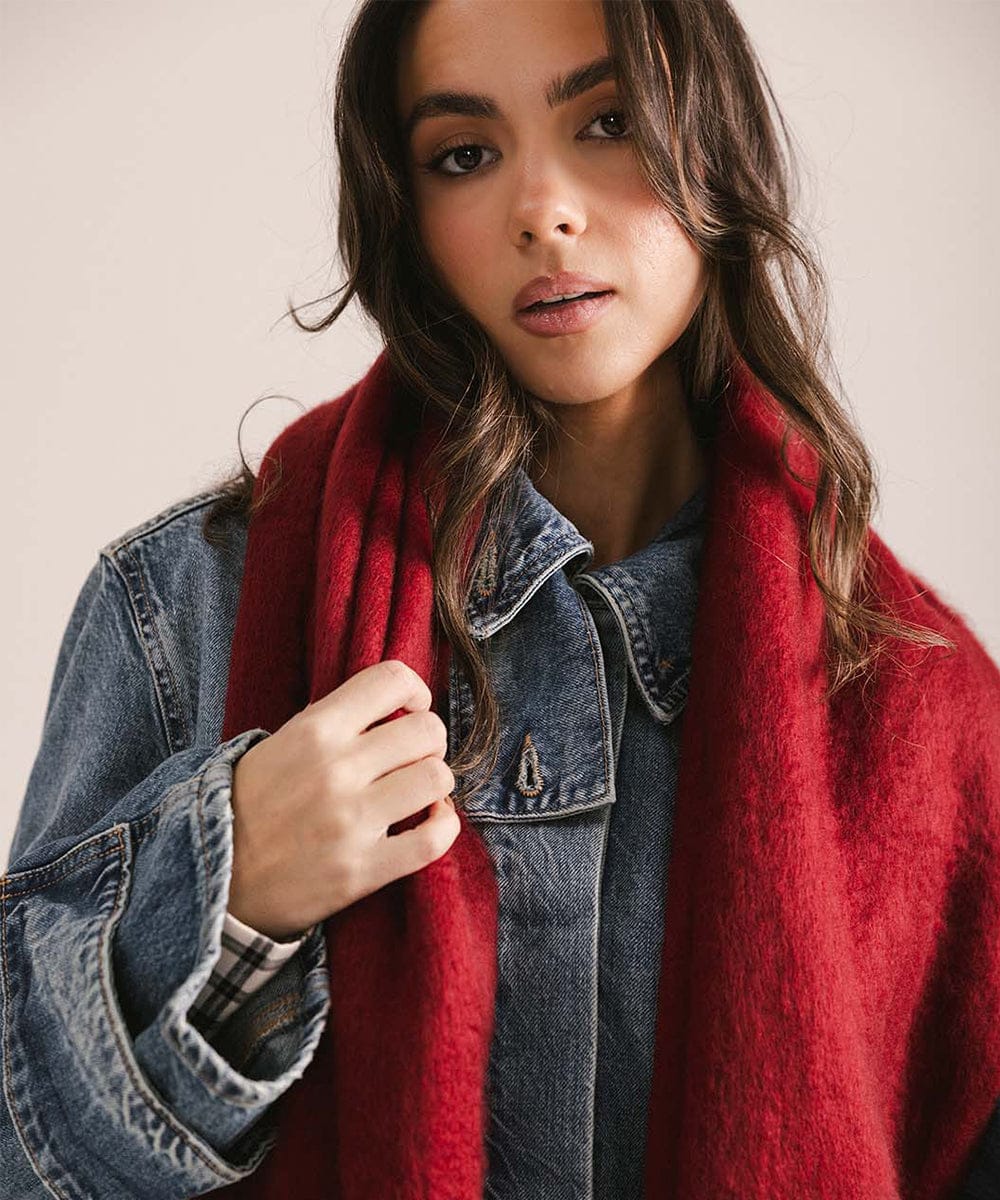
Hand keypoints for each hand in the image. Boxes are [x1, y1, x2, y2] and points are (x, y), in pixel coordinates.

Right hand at [227, 658, 459, 939]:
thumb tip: (394, 709)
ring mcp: (351, 820)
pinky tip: (429, 822)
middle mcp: (337, 769)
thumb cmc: (253, 804)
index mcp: (316, 730)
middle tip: (414, 758)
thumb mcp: (282, 743)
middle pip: (427, 730)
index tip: (411, 709)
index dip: (415, 691)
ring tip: (418, 793)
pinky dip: (443, 827)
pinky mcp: (363, 869)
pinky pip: (434, 839)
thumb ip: (335, 722)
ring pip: (437, 778)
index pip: (391, 679)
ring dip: (436, 784)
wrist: (216, 878)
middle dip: (430, 741)